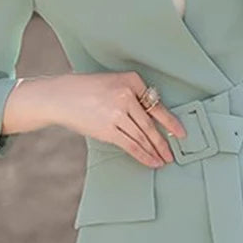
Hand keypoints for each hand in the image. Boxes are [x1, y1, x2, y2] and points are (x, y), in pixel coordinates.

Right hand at [47, 70, 186, 166]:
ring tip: (163, 160)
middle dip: (164, 142)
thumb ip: (132, 97)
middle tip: (173, 154)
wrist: (60, 97)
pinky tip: (152, 162)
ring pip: (143, 137)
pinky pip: (132, 146)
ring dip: (155, 151)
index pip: (156, 105)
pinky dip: (144, 156)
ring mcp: (118, 113)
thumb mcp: (113, 83)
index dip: (171, 122)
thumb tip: (152, 121)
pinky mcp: (109, 129)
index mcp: (131, 80)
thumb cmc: (86, 90)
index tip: (181, 133)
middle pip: (151, 124)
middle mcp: (126, 95)